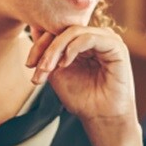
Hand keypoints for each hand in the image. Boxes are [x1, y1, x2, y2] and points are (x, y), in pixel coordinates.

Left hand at [27, 26, 142, 145]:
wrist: (101, 117)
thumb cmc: (82, 98)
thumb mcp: (57, 72)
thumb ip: (48, 52)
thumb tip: (34, 28)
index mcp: (83, 42)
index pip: (58, 31)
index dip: (40, 44)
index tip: (29, 65)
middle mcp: (96, 37)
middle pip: (64, 29)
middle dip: (46, 48)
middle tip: (37, 68)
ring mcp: (107, 40)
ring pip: (74, 31)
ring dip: (56, 49)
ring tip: (48, 68)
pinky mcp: (116, 46)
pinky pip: (89, 38)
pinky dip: (73, 48)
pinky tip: (65, 63)